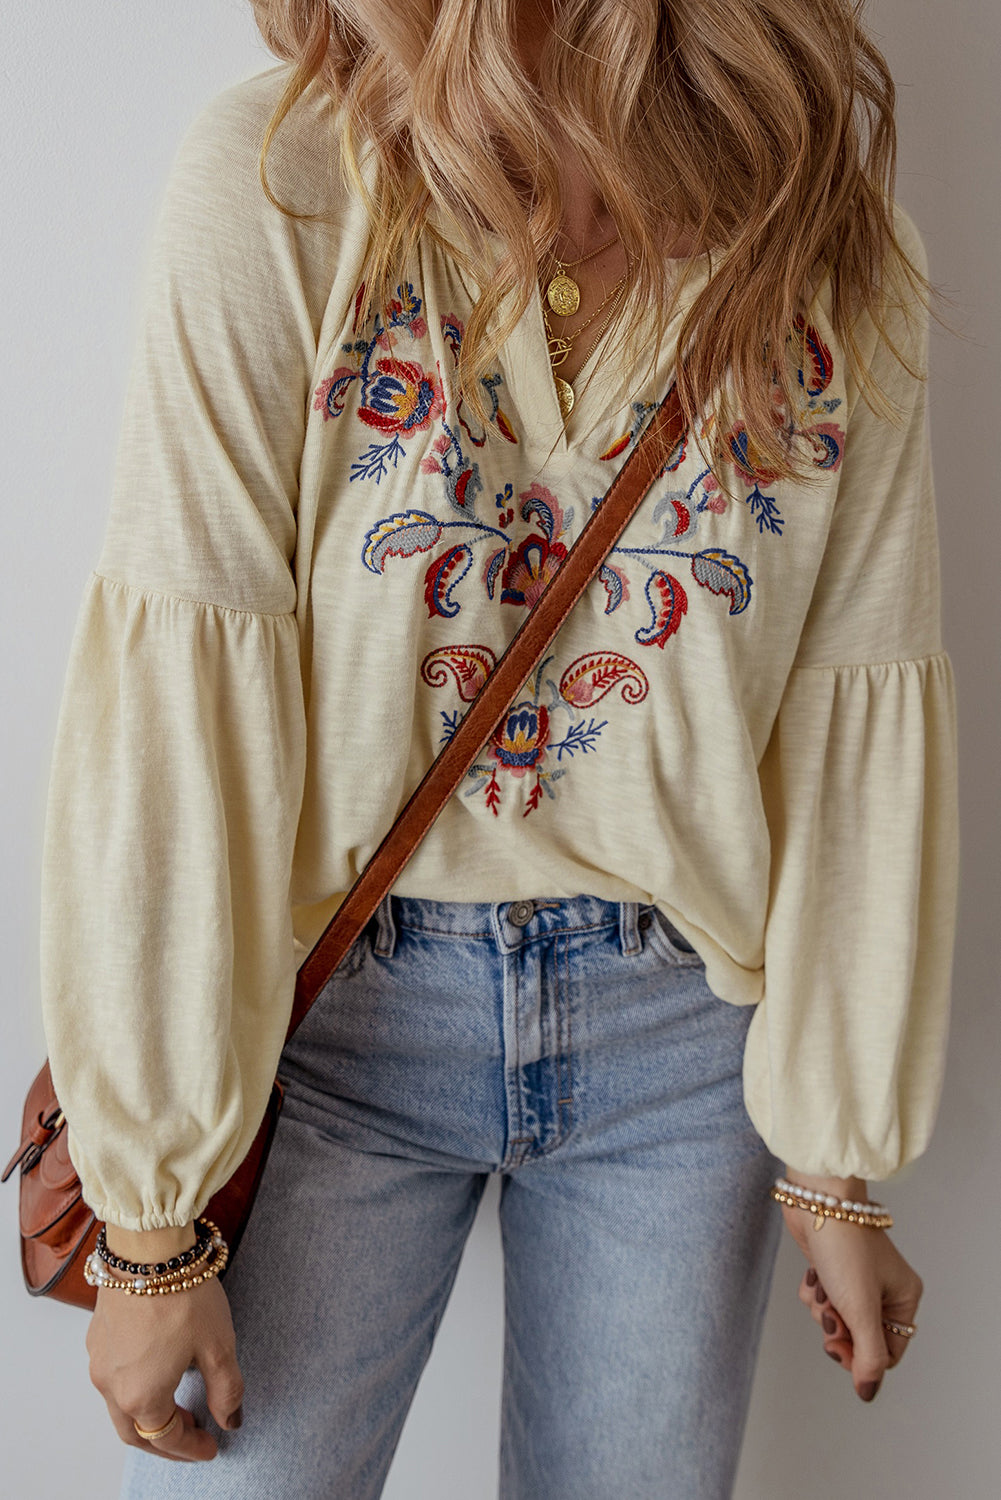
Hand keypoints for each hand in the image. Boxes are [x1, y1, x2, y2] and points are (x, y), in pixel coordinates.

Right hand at [86, 1271, 243, 1461]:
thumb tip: (230, 1420)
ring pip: (119, 1407)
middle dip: (164, 1442)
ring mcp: (100, 1361)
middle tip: (192, 1437)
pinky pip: (112, 1379)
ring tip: (178, 1407)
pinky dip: (134, 1390)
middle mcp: (112, 1385)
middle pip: (135, 1433)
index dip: (192, 1448)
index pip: (167, 1438)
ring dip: (147, 1417)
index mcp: (142, 1396)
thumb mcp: (218, 1346)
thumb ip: (226, 1390)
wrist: (147, 1249)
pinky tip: (155, 1374)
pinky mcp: (97, 1337)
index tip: (212, 1446)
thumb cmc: (184, 1295)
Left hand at [780, 1177, 921, 1401]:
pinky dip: (813, 1292)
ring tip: (823, 1289)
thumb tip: (868, 1392)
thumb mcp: (861, 1309)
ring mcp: (857, 1279)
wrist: (816, 1200)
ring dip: (823, 1310)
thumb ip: (868, 1356)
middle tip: (829, 1317)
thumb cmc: (844, 1246)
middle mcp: (885, 1289)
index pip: (887, 1353)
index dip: (861, 1357)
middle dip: (839, 1330)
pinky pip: (822, 1299)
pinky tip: (813, 1275)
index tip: (839, 1346)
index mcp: (903, 1298)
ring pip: (837, 1319)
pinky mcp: (832, 1269)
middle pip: (860, 1338)